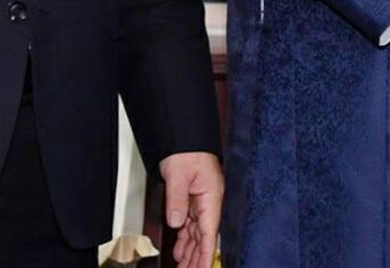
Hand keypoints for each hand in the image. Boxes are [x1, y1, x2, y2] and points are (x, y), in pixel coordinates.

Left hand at [160, 150, 221, 267]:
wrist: (183, 136)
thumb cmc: (187, 149)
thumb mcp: (178, 174)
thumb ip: (177, 200)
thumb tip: (177, 222)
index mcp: (212, 195)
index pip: (209, 231)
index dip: (205, 253)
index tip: (203, 267)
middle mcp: (209, 200)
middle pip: (204, 235)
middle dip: (196, 257)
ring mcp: (202, 200)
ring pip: (197, 232)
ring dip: (190, 250)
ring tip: (184, 266)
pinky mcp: (193, 198)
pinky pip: (191, 223)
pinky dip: (185, 238)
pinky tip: (180, 249)